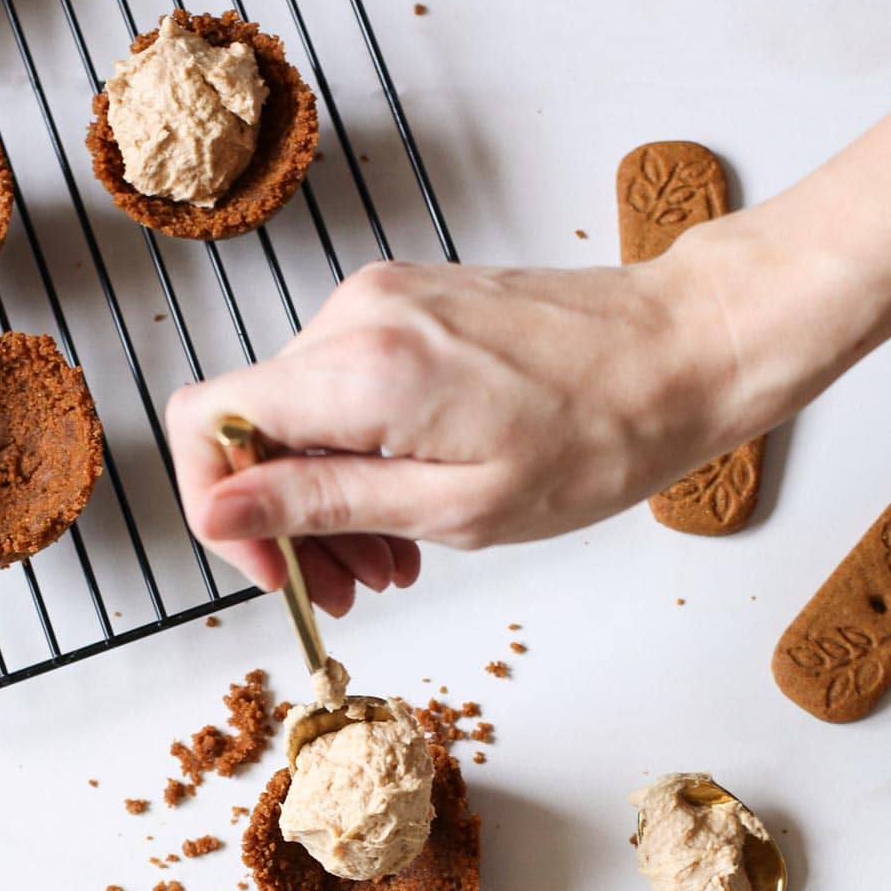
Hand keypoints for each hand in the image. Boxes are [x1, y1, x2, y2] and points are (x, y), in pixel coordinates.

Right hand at [165, 256, 740, 613]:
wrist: (682, 349)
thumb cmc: (598, 435)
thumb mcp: (455, 506)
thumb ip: (324, 502)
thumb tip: (218, 510)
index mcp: (360, 368)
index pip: (207, 421)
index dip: (218, 508)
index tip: (275, 568)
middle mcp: (355, 315)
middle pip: (256, 427)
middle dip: (289, 522)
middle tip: (354, 590)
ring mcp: (382, 301)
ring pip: (303, 415)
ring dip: (333, 498)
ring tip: (397, 559)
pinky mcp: (409, 303)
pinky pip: (348, 388)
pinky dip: (366, 454)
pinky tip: (418, 502)